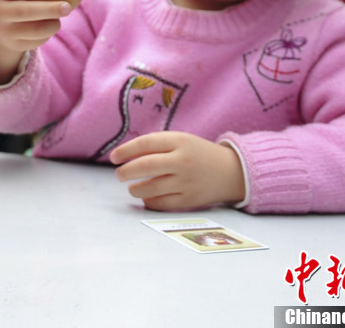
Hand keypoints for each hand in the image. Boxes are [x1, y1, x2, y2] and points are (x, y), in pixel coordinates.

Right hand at [0, 0, 71, 83]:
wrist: (2, 26)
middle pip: (24, 11)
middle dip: (49, 8)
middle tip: (68, 6)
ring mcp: (4, 31)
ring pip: (33, 30)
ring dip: (53, 23)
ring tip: (65, 13)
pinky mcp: (14, 45)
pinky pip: (36, 41)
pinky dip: (49, 33)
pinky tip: (53, 24)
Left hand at [109, 131, 245, 210]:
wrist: (231, 171)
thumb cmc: (197, 154)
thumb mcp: (180, 141)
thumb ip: (156, 146)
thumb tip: (124, 156)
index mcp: (179, 141)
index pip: (145, 144)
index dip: (125, 151)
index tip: (114, 158)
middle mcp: (182, 161)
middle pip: (145, 166)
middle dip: (126, 171)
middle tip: (119, 175)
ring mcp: (186, 181)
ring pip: (151, 187)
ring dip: (135, 189)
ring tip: (132, 187)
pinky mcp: (189, 200)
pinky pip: (162, 203)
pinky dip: (149, 201)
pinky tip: (146, 197)